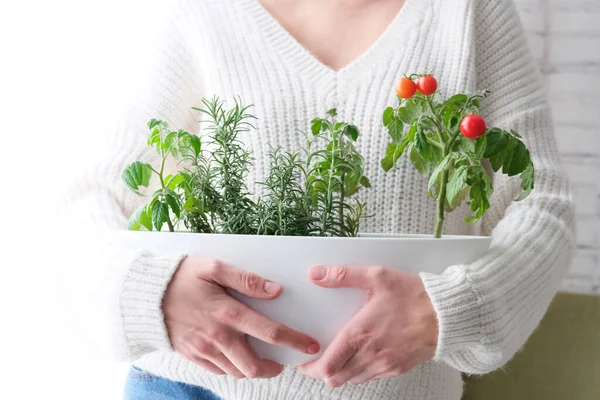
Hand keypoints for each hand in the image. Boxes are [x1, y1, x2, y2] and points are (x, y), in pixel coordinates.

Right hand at [163, 257, 320, 378]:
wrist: (145, 296)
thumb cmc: (182, 277)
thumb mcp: (214, 268)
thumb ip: (247, 280)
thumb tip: (275, 290)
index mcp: (228, 313)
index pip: (270, 332)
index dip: (294, 341)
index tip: (311, 345)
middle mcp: (218, 337)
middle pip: (254, 366)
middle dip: (274, 368)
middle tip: (282, 361)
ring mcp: (204, 350)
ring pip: (237, 372)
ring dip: (253, 369)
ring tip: (261, 358)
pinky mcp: (193, 355)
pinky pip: (219, 371)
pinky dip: (232, 368)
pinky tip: (236, 355)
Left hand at [299, 265, 437, 386]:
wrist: (447, 314)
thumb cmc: (414, 294)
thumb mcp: (377, 276)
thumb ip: (343, 275)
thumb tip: (316, 274)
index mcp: (360, 334)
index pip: (327, 365)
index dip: (311, 367)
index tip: (304, 361)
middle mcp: (371, 355)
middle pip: (336, 378)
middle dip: (323, 372)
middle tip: (317, 359)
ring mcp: (385, 365)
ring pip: (353, 380)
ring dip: (342, 372)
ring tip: (338, 357)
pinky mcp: (398, 368)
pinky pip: (372, 378)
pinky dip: (361, 372)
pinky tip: (362, 356)